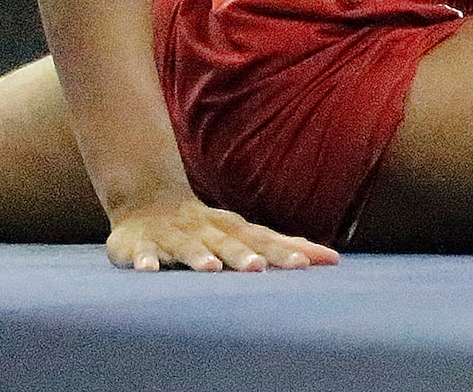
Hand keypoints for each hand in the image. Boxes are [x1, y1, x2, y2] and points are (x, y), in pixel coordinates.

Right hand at [105, 193, 340, 271]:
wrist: (144, 202)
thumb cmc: (205, 226)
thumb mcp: (242, 231)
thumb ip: (280, 245)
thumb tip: (333, 258)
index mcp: (230, 227)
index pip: (262, 238)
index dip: (284, 250)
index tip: (308, 264)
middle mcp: (204, 228)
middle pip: (227, 241)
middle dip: (243, 255)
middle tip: (260, 269)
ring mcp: (171, 235)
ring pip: (186, 246)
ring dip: (197, 257)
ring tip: (210, 269)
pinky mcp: (139, 243)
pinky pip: (141, 253)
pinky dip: (144, 260)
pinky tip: (149, 271)